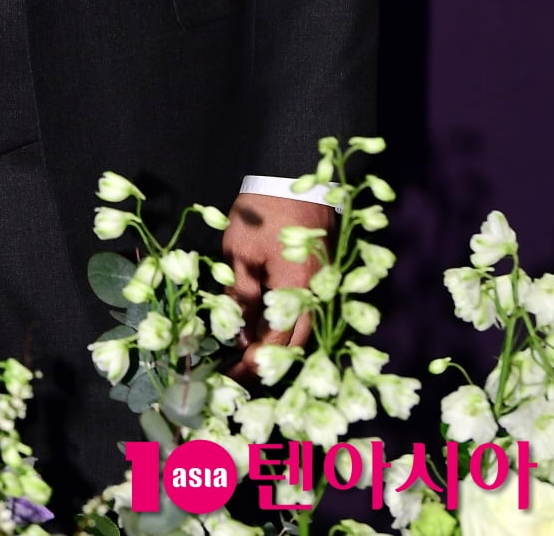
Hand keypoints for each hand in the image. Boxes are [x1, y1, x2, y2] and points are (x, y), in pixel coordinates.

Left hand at [221, 192, 333, 378]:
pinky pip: (307, 313)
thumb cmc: (261, 212)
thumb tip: (240, 338)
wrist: (289, 176)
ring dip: (279, 350)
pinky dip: (287, 328)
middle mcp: (317, 295)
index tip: (231, 377)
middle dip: (268, 365)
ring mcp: (322, 286)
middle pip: (297, 345)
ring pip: (304, 331)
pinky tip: (266, 331)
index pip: (277, 343)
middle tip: (240, 376)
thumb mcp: (240, 253)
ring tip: (250, 360)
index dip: (253, 365)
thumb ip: (242, 297)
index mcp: (297, 290)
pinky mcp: (319, 277)